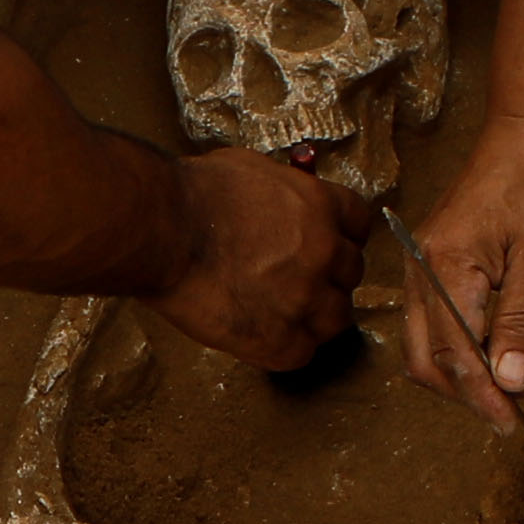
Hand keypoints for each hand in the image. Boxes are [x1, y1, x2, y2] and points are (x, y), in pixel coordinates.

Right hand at [143, 144, 358, 374]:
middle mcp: (323, 253)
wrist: (163, 230)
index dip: (341, 237)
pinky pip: (302, 353)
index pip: (359, 225)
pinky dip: (286, 348)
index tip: (326, 246)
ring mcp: (305, 298)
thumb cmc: (192, 195)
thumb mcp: (252, 170)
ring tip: (283, 315)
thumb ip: (281, 193)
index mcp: (320, 206)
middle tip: (297, 282)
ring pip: (336, 319)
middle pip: (351, 274)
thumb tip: (279, 204)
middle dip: (328, 278)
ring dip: (315, 318)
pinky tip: (262, 335)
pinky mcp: (279, 339)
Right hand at [396, 115, 523, 416]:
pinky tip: (492, 353)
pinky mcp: (430, 264)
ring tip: (506, 387)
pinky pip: (431, 322)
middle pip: (426, 359)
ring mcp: (420, 267)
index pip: (456, 353)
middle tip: (509, 415)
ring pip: (423, 345)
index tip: (511, 423)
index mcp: (446, 266)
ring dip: (459, 375)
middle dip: (465, 393)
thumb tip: (513, 382)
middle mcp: (420, 270)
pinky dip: (457, 348)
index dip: (483, 396)